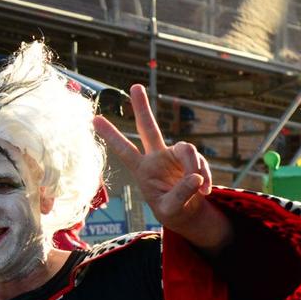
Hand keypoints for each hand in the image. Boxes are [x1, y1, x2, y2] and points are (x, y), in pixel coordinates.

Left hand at [93, 85, 232, 251]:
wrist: (187, 213)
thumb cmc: (172, 210)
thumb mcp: (171, 209)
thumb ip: (181, 194)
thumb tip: (196, 177)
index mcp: (142, 169)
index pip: (124, 150)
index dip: (111, 136)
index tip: (93, 119)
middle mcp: (156, 157)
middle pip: (149, 128)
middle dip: (142, 108)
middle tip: (135, 86)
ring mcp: (175, 156)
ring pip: (187, 149)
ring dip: (195, 166)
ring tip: (201, 188)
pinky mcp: (193, 160)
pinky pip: (201, 163)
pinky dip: (206, 177)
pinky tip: (206, 191)